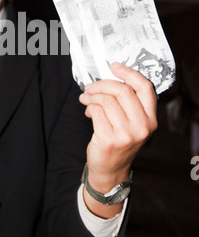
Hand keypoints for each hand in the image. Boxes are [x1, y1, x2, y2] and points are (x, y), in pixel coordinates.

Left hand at [79, 62, 157, 216]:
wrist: (110, 170)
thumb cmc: (119, 142)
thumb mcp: (132, 123)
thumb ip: (127, 103)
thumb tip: (109, 80)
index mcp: (150, 119)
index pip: (145, 88)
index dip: (129, 73)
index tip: (115, 66)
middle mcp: (142, 126)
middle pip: (122, 91)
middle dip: (102, 84)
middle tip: (90, 86)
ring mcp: (127, 134)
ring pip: (106, 100)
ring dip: (92, 96)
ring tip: (86, 98)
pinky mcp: (110, 139)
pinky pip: (97, 112)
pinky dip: (89, 107)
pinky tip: (87, 110)